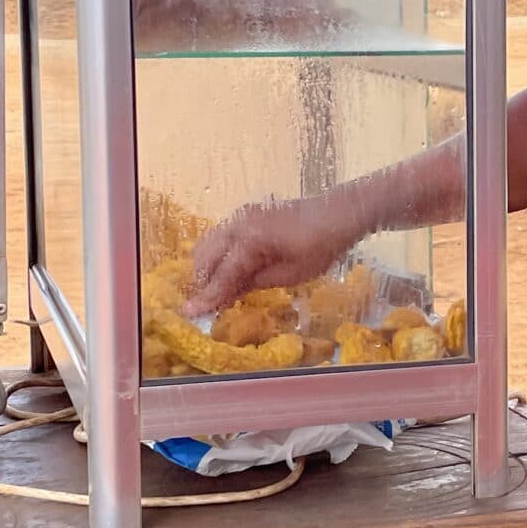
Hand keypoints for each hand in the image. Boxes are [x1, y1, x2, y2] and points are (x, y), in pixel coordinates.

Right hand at [191, 196, 359, 312]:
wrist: (338, 213)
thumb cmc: (320, 247)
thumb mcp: (289, 275)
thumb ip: (253, 283)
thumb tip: (225, 296)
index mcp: (249, 239)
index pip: (221, 274)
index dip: (206, 297)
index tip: (188, 314)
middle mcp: (238, 224)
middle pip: (205, 256)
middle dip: (202, 282)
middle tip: (206, 306)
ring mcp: (240, 216)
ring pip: (209, 244)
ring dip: (209, 268)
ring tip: (218, 292)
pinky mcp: (247, 215)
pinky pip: (221, 237)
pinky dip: (219, 256)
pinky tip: (231, 274)